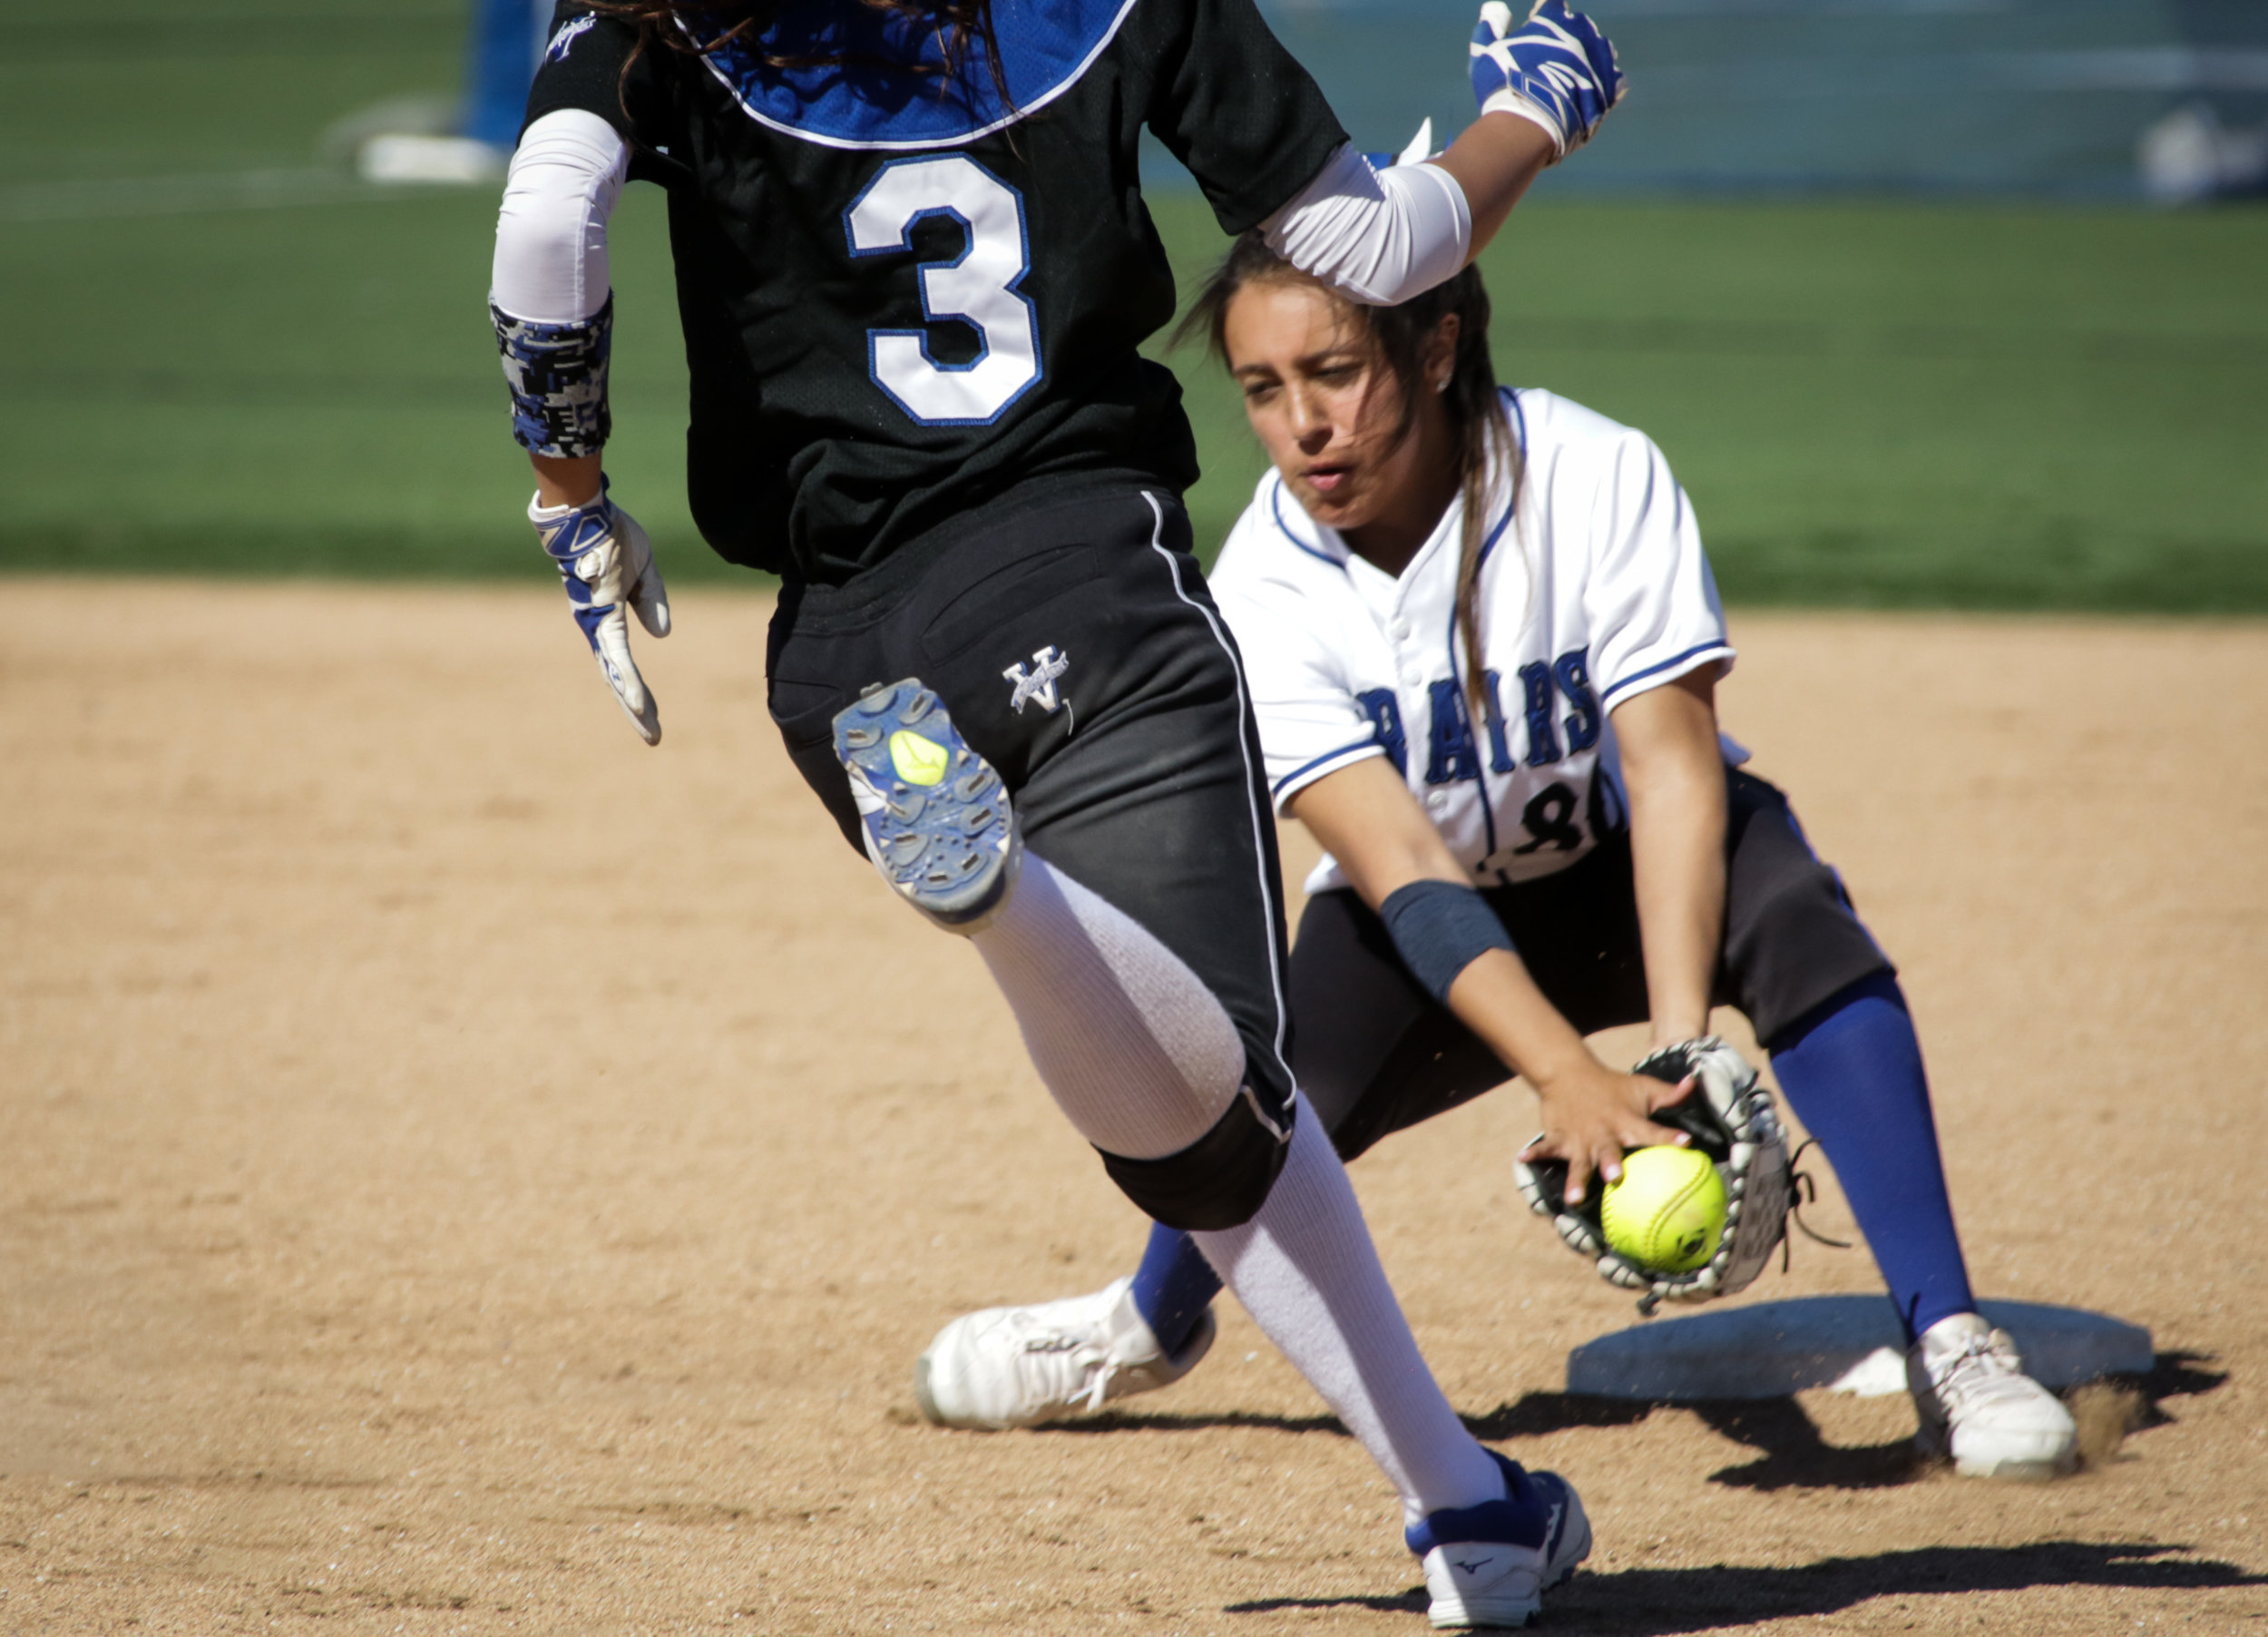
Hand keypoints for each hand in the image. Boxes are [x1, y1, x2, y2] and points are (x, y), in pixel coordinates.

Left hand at [528, 486, 670, 744]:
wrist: (585, 513)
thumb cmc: (612, 535)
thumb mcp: (646, 569)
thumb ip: (653, 600)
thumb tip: (662, 635)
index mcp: (607, 618)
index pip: (621, 663)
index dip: (635, 688)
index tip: (648, 712)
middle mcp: (597, 627)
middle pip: (617, 678)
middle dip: (635, 710)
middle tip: (653, 738)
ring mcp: (597, 625)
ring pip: (616, 675)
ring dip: (633, 705)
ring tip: (649, 730)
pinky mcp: (602, 619)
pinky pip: (617, 656)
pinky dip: (626, 680)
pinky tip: (636, 702)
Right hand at [1469, 0, 1625, 158]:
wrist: (1531, 125)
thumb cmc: (1504, 87)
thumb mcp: (1486, 54)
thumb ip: (1489, 29)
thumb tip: (1493, 9)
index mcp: (1554, 18)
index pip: (1553, 2)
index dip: (1542, 12)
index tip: (1534, 24)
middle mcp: (1582, 31)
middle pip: (1579, 25)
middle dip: (1567, 36)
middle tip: (1550, 57)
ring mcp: (1601, 58)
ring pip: (1599, 50)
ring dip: (1587, 58)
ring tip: (1569, 78)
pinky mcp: (1611, 87)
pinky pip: (1613, 80)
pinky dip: (1602, 84)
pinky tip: (1587, 95)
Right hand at [1517, 1060, 1691, 1205]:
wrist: (1569, 1072)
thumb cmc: (1613, 1086)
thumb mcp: (1643, 1087)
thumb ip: (1670, 1095)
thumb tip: (1695, 1084)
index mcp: (1626, 1120)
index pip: (1652, 1130)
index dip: (1669, 1137)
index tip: (1686, 1144)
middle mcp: (1603, 1131)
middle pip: (1608, 1150)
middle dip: (1610, 1164)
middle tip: (1615, 1178)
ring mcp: (1578, 1137)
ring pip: (1577, 1161)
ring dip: (1575, 1179)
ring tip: (1574, 1198)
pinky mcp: (1558, 1137)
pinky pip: (1546, 1149)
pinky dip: (1534, 1154)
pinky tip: (1522, 1161)